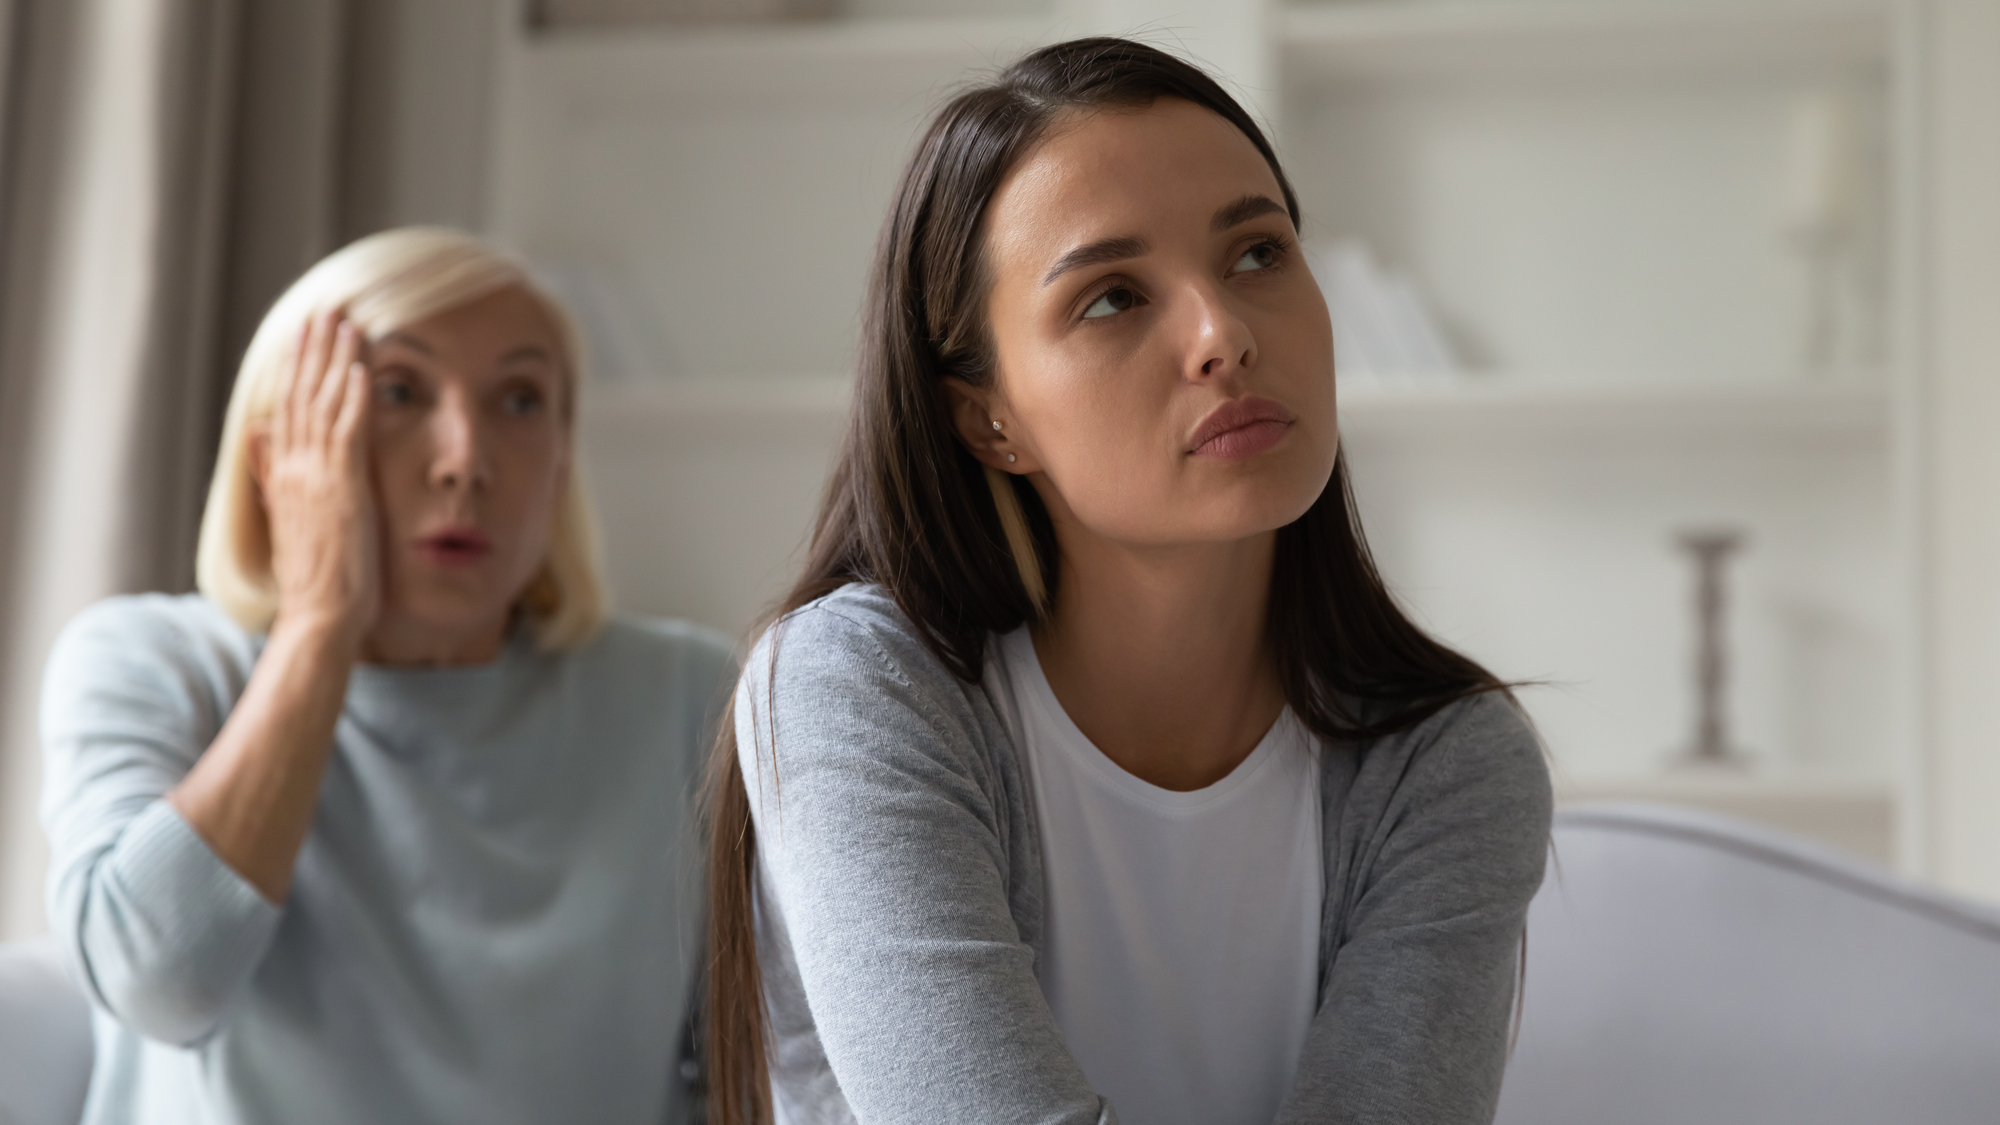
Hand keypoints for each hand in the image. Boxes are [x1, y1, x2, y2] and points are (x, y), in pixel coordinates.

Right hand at [259, 310, 376, 650]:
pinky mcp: (344, 488)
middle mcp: (295, 468)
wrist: (319, 615)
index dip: (295, 367)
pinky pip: (349, 432)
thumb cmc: (314, 576)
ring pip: (325, 405)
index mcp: (283, 473)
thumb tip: (255, 434)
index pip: (287, 407)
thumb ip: (269, 473)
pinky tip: (364, 368)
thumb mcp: (286, 516)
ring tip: (347, 322)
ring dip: (336, 360)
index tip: (304, 331)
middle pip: (302, 395)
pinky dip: (354, 397)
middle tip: (324, 308)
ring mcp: (318, 476)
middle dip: (313, 349)